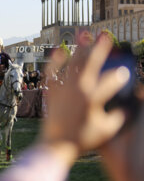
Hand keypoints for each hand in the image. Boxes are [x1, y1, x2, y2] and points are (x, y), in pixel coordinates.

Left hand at [39, 32, 129, 165]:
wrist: (56, 145)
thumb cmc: (82, 140)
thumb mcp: (106, 131)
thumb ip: (119, 117)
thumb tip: (128, 109)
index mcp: (94, 98)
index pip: (112, 81)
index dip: (120, 77)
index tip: (124, 74)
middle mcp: (78, 89)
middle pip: (91, 63)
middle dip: (100, 49)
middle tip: (105, 36)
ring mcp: (63, 89)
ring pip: (73, 64)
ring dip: (80, 49)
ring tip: (84, 36)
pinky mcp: (51, 92)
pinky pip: (52, 73)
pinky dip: (55, 62)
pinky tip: (59, 52)